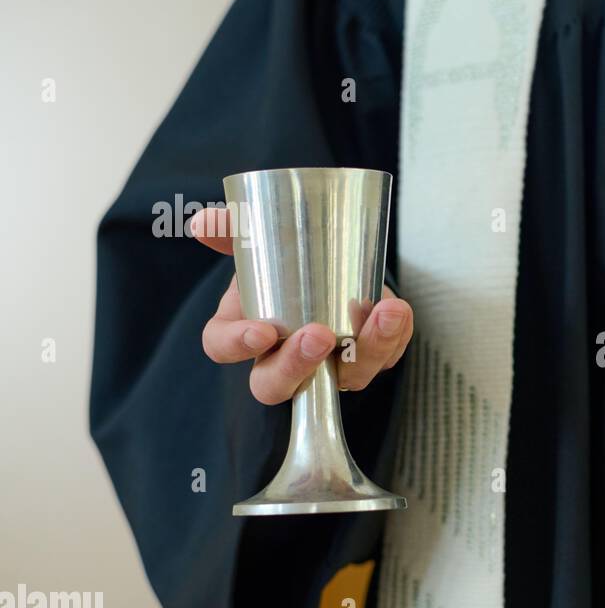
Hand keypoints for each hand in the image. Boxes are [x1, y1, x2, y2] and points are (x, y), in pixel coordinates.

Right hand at [189, 208, 412, 404]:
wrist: (336, 264)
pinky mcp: (366, 361)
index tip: (262, 330)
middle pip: (277, 384)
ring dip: (368, 348)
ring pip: (344, 378)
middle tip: (321, 335)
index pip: (223, 347)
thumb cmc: (288, 264)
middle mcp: (281, 359)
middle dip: (299, 365)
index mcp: (243, 330)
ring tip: (385, 313)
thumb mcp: (259, 241)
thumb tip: (202, 223)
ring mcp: (327, 368)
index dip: (238, 344)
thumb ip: (234, 229)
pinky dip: (394, 337)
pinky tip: (399, 313)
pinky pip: (382, 360)